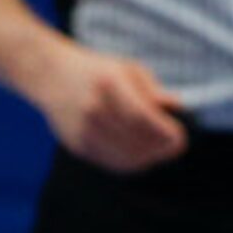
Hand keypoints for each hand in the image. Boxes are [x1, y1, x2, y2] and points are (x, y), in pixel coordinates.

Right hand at [32, 40, 187, 173]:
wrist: (52, 76)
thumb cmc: (98, 70)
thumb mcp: (129, 68)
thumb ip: (152, 90)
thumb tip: (177, 106)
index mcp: (108, 84)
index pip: (140, 117)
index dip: (163, 132)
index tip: (181, 137)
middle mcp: (92, 110)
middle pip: (133, 140)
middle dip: (161, 148)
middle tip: (176, 146)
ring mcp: (82, 130)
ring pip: (122, 157)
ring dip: (148, 159)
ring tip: (162, 151)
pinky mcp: (76, 146)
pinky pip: (109, 163)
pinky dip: (130, 163)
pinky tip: (144, 156)